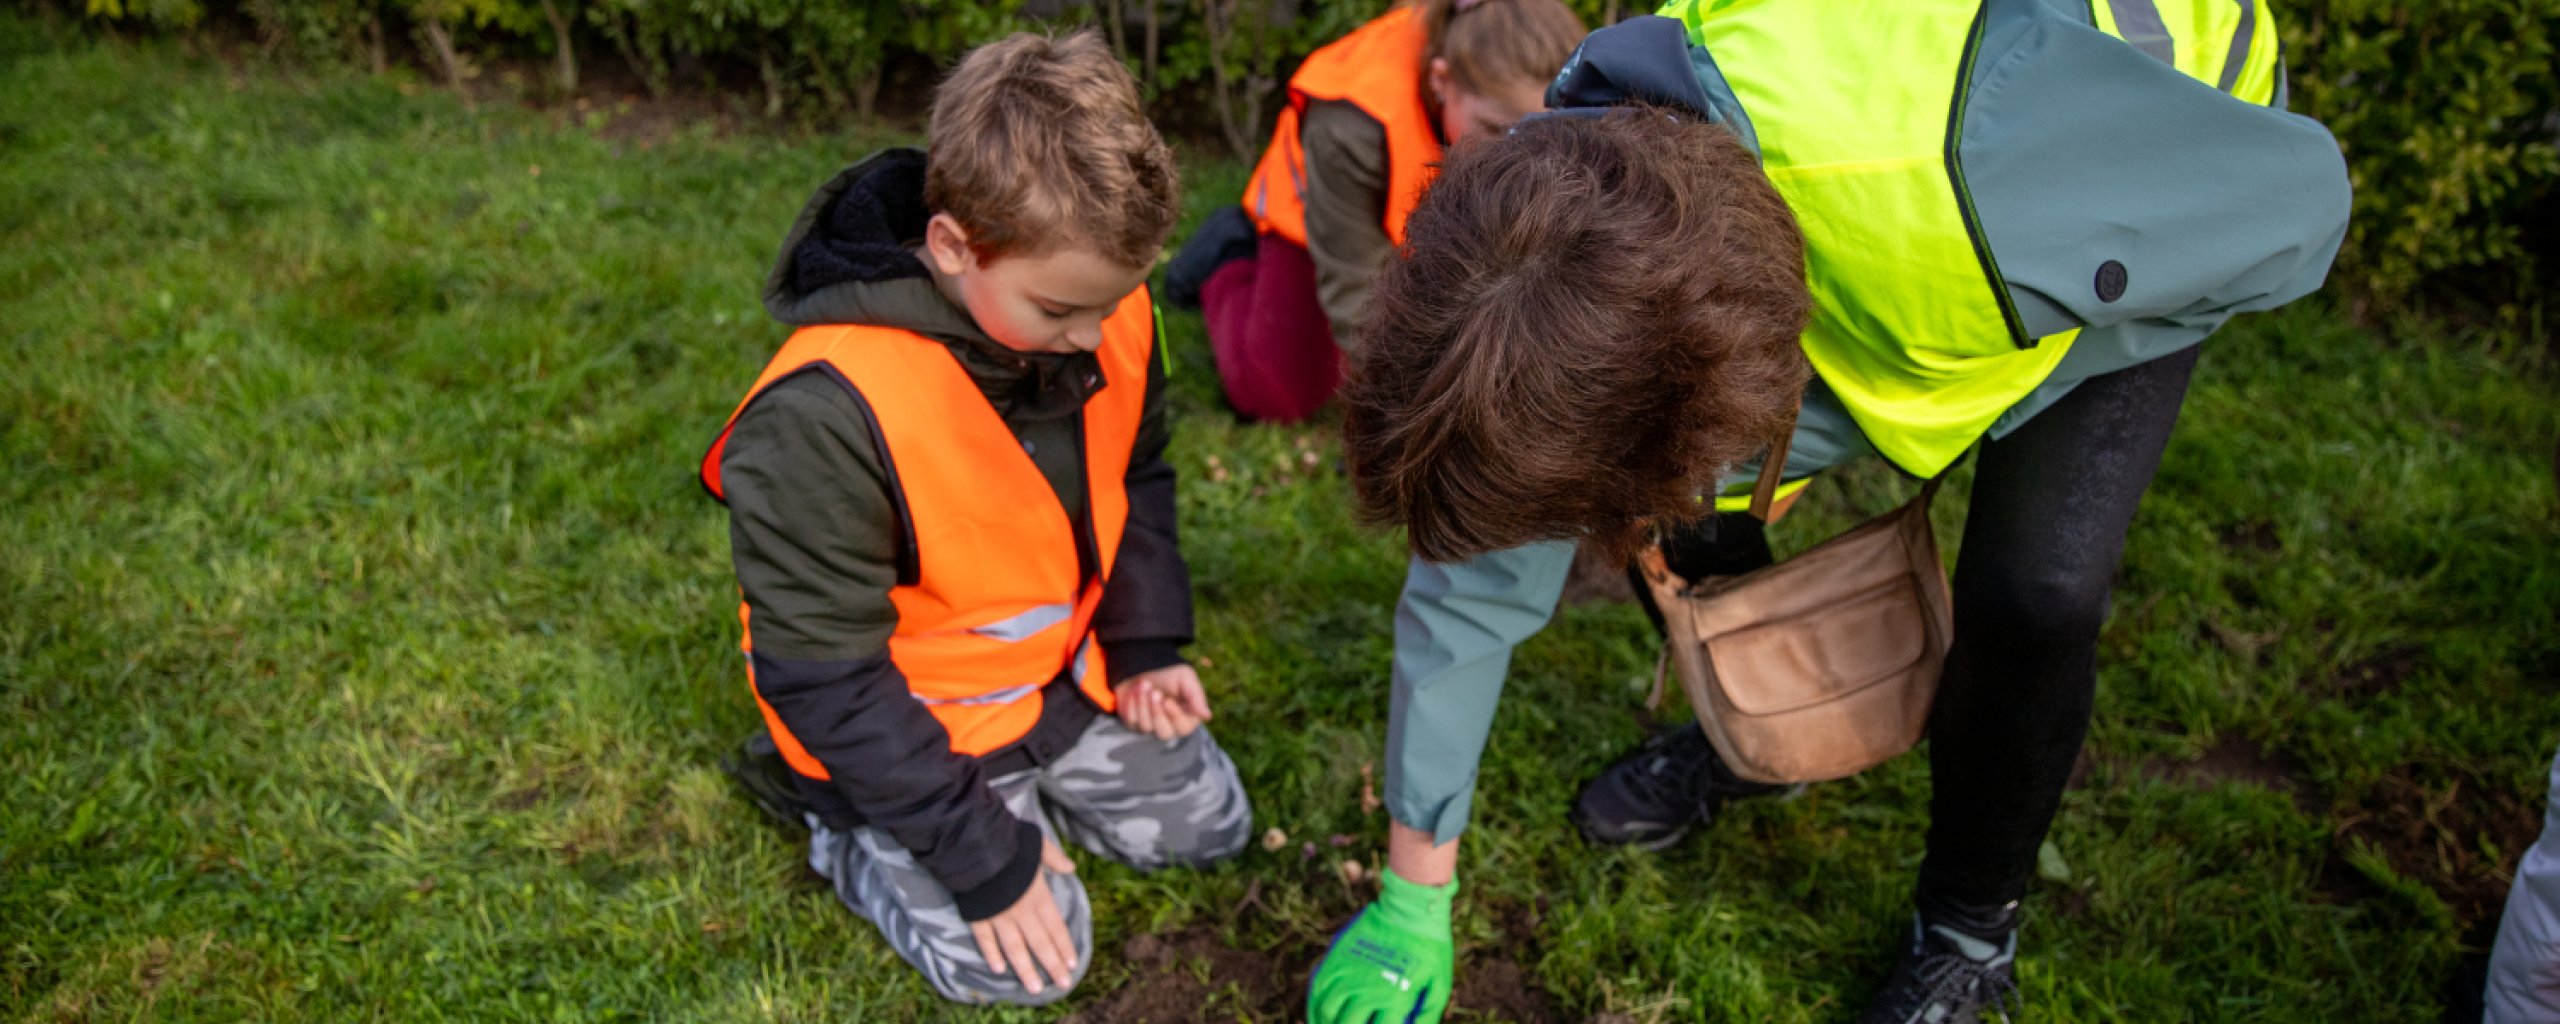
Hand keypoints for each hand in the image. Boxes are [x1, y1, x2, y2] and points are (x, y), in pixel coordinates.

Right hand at [967, 838, 1078, 995]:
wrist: (974, 842)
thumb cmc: (1008, 841)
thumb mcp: (1037, 844)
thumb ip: (1054, 858)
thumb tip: (1071, 867)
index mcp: (1038, 894)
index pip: (1055, 926)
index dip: (1064, 945)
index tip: (1072, 963)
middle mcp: (1021, 910)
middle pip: (1040, 942)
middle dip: (1052, 964)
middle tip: (1063, 984)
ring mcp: (999, 915)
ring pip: (1015, 948)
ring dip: (1026, 969)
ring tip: (1035, 988)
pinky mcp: (978, 915)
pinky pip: (985, 939)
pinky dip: (992, 954)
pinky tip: (999, 970)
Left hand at [1114, 664, 1212, 740]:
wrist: (1146, 667)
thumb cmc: (1170, 675)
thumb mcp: (1186, 679)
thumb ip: (1197, 697)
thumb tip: (1207, 716)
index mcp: (1187, 718)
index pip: (1183, 727)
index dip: (1174, 716)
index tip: (1167, 700)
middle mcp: (1169, 727)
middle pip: (1164, 733)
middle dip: (1157, 712)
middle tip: (1154, 692)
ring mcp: (1151, 727)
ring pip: (1146, 726)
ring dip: (1143, 703)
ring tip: (1144, 684)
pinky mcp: (1134, 723)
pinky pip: (1131, 720)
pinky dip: (1132, 703)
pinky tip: (1135, 690)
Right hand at [1308, 869, 1456, 1023]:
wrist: (1410, 909)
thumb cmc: (1429, 947)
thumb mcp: (1440, 982)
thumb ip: (1428, 1013)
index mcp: (1393, 999)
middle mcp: (1367, 989)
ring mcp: (1348, 973)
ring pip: (1327, 1011)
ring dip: (1326, 1023)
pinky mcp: (1337, 959)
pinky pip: (1318, 988)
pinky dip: (1314, 1006)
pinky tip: (1318, 1016)